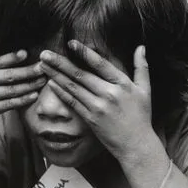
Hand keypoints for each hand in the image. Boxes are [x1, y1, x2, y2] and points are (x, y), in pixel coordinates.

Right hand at [0, 51, 45, 139]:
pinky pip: (8, 103)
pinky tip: (33, 96)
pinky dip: (22, 99)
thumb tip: (11, 68)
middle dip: (29, 71)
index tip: (28, 54)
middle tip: (43, 68)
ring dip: (30, 85)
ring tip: (42, 81)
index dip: (13, 57)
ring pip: (11, 89)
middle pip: (9, 75)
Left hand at [38, 42, 152, 159]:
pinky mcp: (90, 119)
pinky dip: (60, 92)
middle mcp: (109, 94)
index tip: (71, 43)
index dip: (84, 53)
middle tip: (45, 54)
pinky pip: (72, 102)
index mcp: (122, 84)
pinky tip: (50, 83)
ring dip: (55, 75)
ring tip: (42, 66)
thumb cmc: (141, 116)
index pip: (100, 64)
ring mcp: (98, 107)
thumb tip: (141, 47)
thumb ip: (141, 67)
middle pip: (80, 75)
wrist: (136, 144)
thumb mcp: (145, 89)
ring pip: (72, 88)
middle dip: (60, 63)